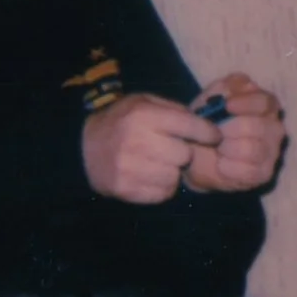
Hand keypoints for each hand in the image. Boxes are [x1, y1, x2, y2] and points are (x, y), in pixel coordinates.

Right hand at [81, 91, 218, 204]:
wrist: (81, 148)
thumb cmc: (120, 122)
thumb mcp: (142, 102)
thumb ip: (173, 109)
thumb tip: (205, 123)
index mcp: (143, 115)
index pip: (190, 125)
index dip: (207, 132)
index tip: (214, 136)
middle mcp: (137, 141)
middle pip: (185, 155)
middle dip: (183, 152)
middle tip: (170, 149)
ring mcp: (130, 167)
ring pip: (175, 177)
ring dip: (172, 171)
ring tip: (156, 162)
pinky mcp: (126, 189)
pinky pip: (162, 193)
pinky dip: (161, 187)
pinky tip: (148, 175)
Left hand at [184, 71, 285, 193]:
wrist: (196, 154)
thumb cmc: (208, 122)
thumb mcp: (212, 97)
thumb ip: (225, 88)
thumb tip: (233, 93)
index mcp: (266, 105)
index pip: (266, 102)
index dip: (246, 103)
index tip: (226, 106)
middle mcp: (275, 128)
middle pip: (260, 127)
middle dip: (231, 129)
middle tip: (215, 133)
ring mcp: (272, 152)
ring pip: (254, 149)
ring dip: (228, 148)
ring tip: (217, 147)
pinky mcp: (264, 173)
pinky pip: (249, 171)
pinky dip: (229, 167)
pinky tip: (221, 164)